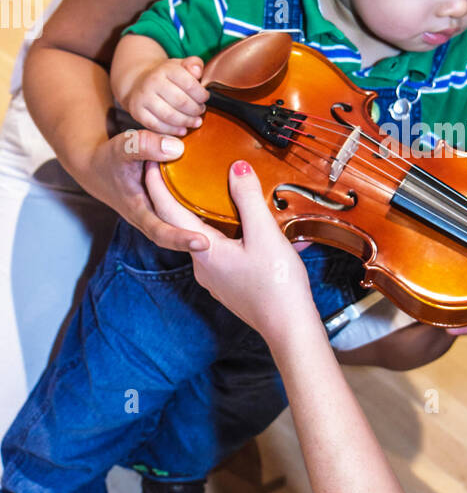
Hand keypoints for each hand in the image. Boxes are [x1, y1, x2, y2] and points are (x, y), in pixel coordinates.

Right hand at [82, 127, 212, 253]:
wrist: (96, 168)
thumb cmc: (110, 158)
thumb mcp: (124, 147)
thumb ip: (146, 145)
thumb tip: (176, 148)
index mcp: (139, 211)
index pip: (161, 232)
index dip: (181, 239)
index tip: (203, 242)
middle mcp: (149, 219)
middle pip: (176, 238)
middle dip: (198, 243)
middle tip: (225, 246)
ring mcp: (156, 217)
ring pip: (181, 228)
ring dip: (203, 231)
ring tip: (233, 232)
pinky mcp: (162, 210)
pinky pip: (182, 218)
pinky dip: (199, 217)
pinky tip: (222, 209)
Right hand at [126, 55, 208, 135]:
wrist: (139, 82)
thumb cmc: (166, 76)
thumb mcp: (180, 65)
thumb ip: (193, 65)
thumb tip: (197, 70)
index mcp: (166, 69)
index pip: (189, 84)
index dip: (201, 94)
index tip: (205, 98)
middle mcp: (152, 82)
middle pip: (181, 101)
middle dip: (195, 109)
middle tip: (200, 111)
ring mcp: (143, 97)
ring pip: (169, 115)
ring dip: (186, 121)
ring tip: (195, 121)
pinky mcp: (137, 111)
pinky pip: (157, 125)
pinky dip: (172, 130)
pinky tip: (182, 130)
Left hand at [144, 159, 313, 337]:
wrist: (290, 329)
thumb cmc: (277, 287)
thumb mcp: (264, 234)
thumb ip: (248, 198)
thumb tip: (237, 169)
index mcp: (204, 251)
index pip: (168, 211)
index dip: (157, 185)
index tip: (150, 163)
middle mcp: (204, 266)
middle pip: (185, 225)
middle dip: (183, 197)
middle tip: (183, 172)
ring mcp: (217, 278)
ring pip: (207, 239)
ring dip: (212, 217)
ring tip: (222, 196)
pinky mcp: (232, 284)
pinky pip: (225, 252)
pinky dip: (232, 235)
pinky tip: (254, 230)